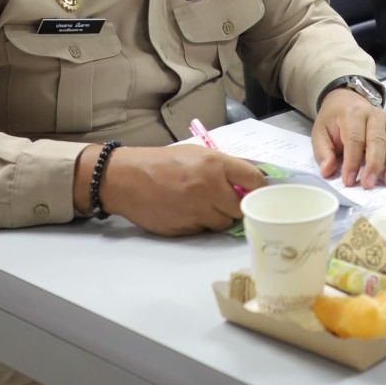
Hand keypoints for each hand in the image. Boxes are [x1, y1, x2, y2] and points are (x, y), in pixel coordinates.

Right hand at [74, 143, 264, 236]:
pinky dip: (201, 224)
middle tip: (226, 201)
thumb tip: (251, 180)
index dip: (259, 187)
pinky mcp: (184, 228)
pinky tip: (187, 212)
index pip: (254, 179)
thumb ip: (224, 166)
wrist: (127, 178)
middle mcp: (210, 188)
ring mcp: (197, 211)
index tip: (257, 191)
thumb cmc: (163, 162)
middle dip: (236, 206)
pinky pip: (203, 231)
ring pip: (224, 223)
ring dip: (219, 217)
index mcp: (215, 164)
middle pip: (241, 208)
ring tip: (203, 206)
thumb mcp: (197, 154)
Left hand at [311, 88, 385, 188]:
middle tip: (369, 184)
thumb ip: (323, 152)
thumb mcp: (320, 132)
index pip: (355, 139)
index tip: (349, 180)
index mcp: (353, 114)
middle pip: (377, 141)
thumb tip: (327, 171)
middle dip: (374, 165)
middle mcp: (374, 116)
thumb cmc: (334, 119)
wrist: (346, 100)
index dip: (352, 161)